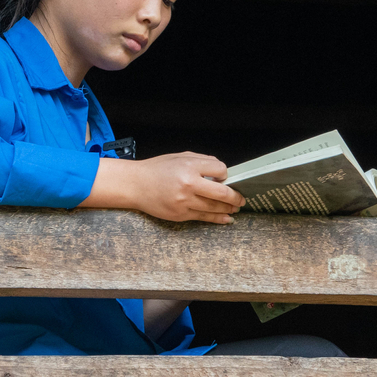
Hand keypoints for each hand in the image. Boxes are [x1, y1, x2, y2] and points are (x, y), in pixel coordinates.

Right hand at [84, 152, 245, 223]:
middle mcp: (188, 184)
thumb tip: (221, 171)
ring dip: (228, 209)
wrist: (135, 185)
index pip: (220, 170)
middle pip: (222, 192)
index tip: (225, 177)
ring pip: (215, 208)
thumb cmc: (157, 169)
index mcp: (189, 166)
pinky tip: (226, 218)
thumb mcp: (180, 157)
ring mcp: (184, 201)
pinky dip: (217, 219)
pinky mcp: (180, 214)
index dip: (225, 174)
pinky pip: (204, 218)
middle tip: (241, 198)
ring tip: (235, 208)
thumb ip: (202, 161)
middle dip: (235, 197)